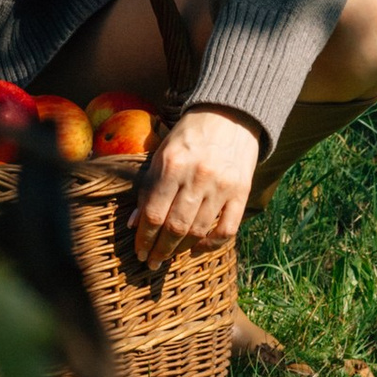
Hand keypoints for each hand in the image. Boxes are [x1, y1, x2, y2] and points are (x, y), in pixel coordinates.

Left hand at [131, 106, 259, 267]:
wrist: (229, 114)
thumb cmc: (189, 135)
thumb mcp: (163, 153)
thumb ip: (148, 186)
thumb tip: (135, 223)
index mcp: (173, 164)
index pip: (154, 213)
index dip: (144, 238)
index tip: (139, 252)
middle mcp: (198, 176)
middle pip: (175, 227)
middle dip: (160, 249)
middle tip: (152, 262)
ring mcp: (222, 186)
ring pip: (199, 231)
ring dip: (182, 249)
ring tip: (171, 255)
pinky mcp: (242, 192)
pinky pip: (227, 230)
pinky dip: (212, 244)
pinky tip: (199, 246)